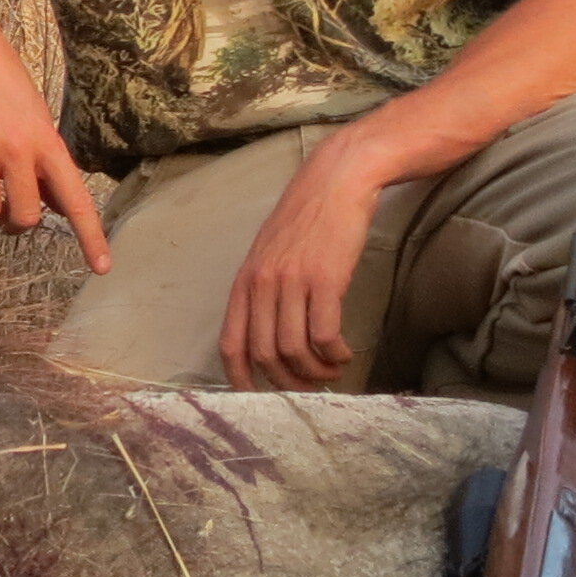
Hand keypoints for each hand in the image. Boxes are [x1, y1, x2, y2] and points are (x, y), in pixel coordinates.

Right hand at [0, 2, 109, 270]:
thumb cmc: (2, 84)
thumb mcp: (35, 116)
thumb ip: (44, 162)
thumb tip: (56, 208)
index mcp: (46, 140)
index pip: (74, 198)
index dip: (90, 235)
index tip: (102, 267)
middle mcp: (16, 148)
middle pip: (24, 218)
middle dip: (18, 221)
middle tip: (11, 206)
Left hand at [219, 140, 384, 389]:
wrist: (337, 180)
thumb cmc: (307, 217)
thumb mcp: (271, 252)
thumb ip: (265, 289)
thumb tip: (268, 334)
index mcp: (245, 281)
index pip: (231, 344)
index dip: (241, 379)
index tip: (258, 396)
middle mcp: (263, 284)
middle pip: (265, 355)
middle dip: (288, 383)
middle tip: (310, 387)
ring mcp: (292, 282)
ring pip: (295, 351)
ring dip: (315, 372)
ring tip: (332, 372)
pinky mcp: (325, 279)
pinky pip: (324, 335)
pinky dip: (335, 355)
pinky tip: (345, 353)